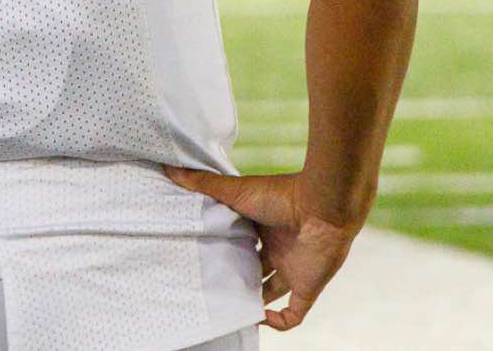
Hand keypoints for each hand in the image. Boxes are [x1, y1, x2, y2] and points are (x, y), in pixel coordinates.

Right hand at [167, 166, 360, 331]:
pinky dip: (278, 323)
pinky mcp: (306, 289)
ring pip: (269, 294)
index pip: (239, 244)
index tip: (201, 258)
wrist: (323, 207)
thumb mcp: (235, 191)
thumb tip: (169, 170)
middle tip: (211, 286)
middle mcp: (277, 249)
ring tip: (230, 309)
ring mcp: (292, 270)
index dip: (223, 252)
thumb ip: (203, 184)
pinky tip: (260, 319)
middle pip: (252, 269)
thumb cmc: (280, 195)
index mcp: (262, 226)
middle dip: (235, 279)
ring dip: (253, 304)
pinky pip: (293, 315)